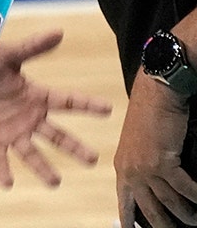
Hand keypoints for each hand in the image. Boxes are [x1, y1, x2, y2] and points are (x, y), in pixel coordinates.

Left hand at [0, 29, 112, 187]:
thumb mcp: (6, 55)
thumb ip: (32, 47)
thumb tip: (59, 32)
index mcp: (36, 97)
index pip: (67, 102)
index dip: (87, 105)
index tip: (109, 109)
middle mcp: (29, 119)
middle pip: (57, 136)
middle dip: (75, 148)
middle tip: (93, 160)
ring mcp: (11, 133)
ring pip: (32, 154)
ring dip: (43, 169)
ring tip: (55, 182)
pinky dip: (3, 171)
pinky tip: (8, 183)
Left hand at [114, 75, 196, 227]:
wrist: (155, 95)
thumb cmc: (149, 117)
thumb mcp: (139, 146)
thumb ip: (144, 167)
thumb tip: (157, 188)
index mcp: (122, 168)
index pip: (124, 201)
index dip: (128, 220)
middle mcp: (131, 171)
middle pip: (150, 209)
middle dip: (164, 224)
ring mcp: (146, 168)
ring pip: (171, 202)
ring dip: (187, 213)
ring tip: (195, 220)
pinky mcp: (163, 162)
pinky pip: (185, 188)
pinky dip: (196, 196)